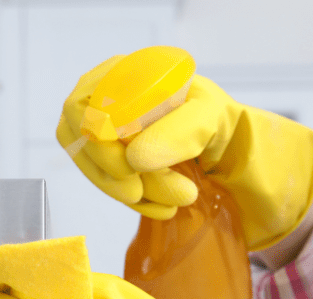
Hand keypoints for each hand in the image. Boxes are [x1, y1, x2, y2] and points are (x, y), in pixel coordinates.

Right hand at [57, 58, 312, 250]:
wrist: (232, 153)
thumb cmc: (221, 124)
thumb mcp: (211, 118)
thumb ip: (180, 131)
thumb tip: (134, 158)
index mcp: (124, 74)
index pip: (84, 109)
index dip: (99, 146)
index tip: (131, 171)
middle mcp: (106, 100)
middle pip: (80, 143)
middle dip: (113, 176)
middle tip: (154, 195)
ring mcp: (105, 134)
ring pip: (91, 169)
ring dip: (128, 193)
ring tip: (175, 202)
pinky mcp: (112, 164)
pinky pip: (107, 186)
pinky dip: (135, 204)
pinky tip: (164, 209)